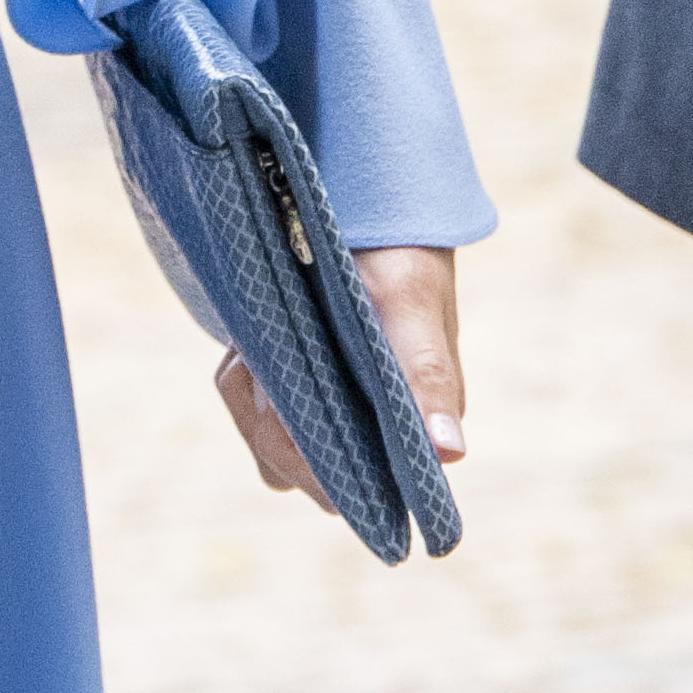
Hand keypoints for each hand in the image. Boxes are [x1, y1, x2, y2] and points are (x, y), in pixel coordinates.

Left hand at [217, 242, 468, 507]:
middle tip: (275, 360)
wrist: (360, 204)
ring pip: (264, 440)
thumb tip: (450, 453)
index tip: (293, 408)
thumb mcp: (412, 304)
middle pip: (294, 468)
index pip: (348, 489)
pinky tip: (257, 341)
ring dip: (254, 392)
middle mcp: (367, 429)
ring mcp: (324, 408)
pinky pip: (245, 402)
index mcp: (408, 425)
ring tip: (269, 344)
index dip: (309, 460)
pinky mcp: (287, 385)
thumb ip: (428, 376)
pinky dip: (242, 373)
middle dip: (273, 417)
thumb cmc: (400, 252)